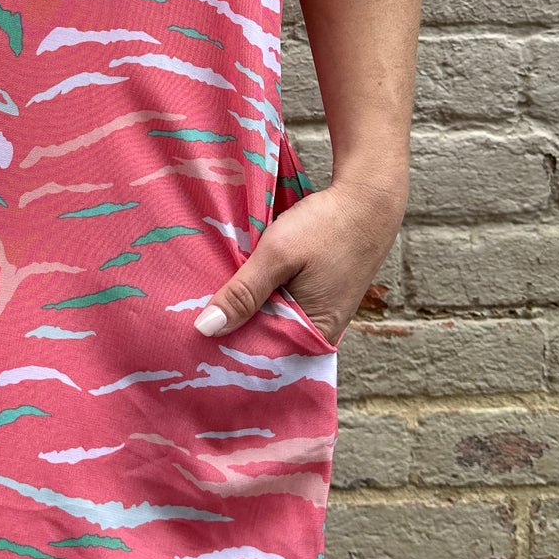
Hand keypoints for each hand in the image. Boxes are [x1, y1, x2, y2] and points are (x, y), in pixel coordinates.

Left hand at [192, 176, 406, 346]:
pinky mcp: (317, 297)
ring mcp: (319, 314)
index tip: (194, 345)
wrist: (367, 199)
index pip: (262, 359)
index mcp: (314, 335)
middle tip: (191, 325)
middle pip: (266, 343)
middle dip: (233, 333)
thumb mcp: (278, 255)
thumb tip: (206, 329)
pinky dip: (261, 299)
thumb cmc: (327, 227)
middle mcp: (318, 333)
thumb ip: (243, 293)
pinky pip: (282, 307)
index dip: (228, 352)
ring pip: (272, 322)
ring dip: (245, 313)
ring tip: (206, 310)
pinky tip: (237, 290)